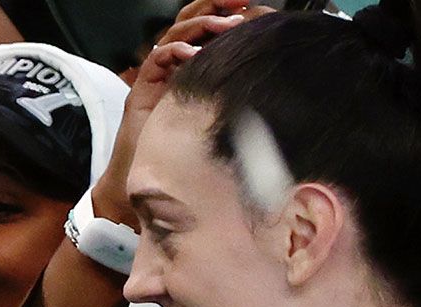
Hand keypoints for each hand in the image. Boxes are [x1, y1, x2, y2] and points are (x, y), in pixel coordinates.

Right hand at [95, 3, 269, 224]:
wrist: (150, 175)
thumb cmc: (187, 150)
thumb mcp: (222, 114)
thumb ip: (239, 94)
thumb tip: (276, 78)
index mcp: (195, 65)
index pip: (209, 27)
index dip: (228, 10)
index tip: (252, 4)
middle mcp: (176, 64)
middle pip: (190, 20)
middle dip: (214, 6)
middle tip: (237, 2)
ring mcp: (160, 73)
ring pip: (176, 33)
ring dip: (201, 26)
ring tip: (223, 26)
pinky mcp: (144, 86)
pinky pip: (158, 58)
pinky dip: (175, 52)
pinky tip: (193, 55)